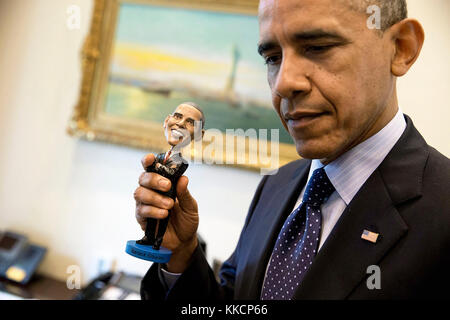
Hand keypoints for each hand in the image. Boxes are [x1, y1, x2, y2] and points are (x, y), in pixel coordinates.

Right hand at [134, 154, 198, 272]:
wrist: (184, 241)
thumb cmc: (186, 220)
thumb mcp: (191, 206)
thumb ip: (185, 193)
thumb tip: (183, 179)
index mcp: (163, 184)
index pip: (152, 169)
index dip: (148, 162)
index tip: (150, 159)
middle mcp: (151, 191)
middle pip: (143, 178)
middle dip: (154, 180)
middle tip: (167, 186)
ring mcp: (145, 204)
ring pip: (139, 193)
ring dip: (155, 197)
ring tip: (169, 205)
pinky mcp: (142, 218)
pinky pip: (142, 210)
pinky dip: (153, 211)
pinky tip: (164, 214)